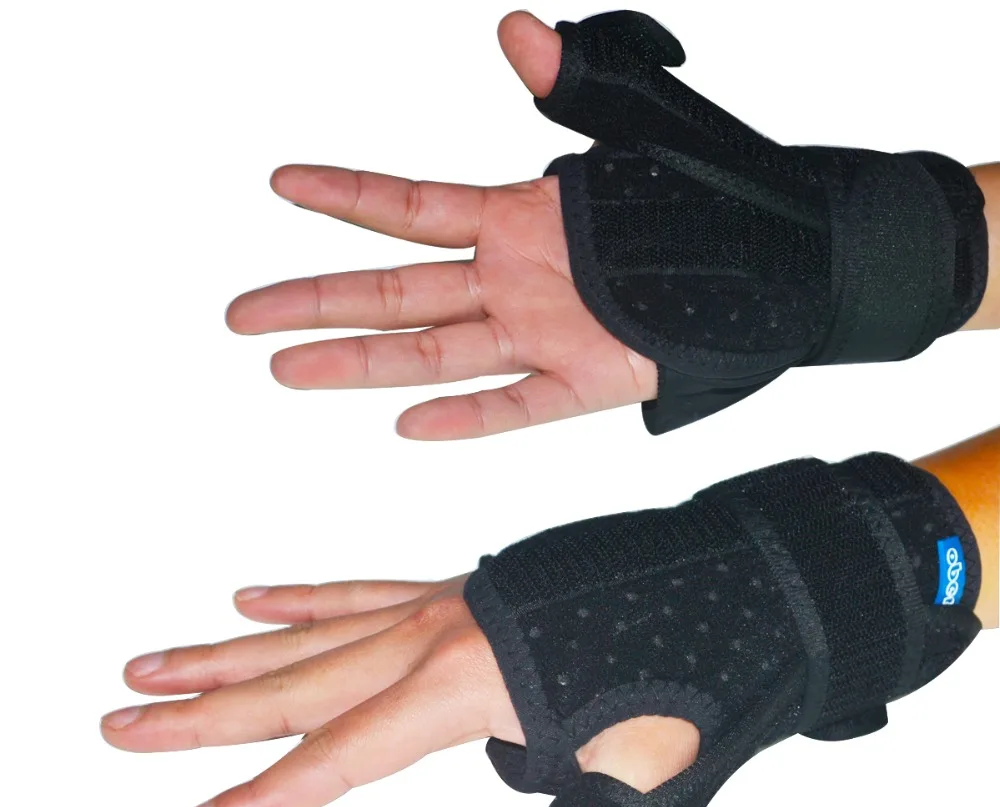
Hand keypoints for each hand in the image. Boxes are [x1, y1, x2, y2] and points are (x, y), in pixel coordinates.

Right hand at [100, 576, 698, 806]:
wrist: (727, 582)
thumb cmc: (695, 671)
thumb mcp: (648, 770)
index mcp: (470, 681)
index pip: (344, 751)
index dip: (267, 794)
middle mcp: (438, 634)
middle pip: (299, 683)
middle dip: (205, 711)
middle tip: (121, 720)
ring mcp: (443, 604)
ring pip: (313, 632)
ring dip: (229, 650)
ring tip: (157, 660)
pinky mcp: (458, 590)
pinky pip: (361, 591)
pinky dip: (304, 597)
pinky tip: (255, 596)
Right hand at [224, 12, 656, 438]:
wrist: (769, 266)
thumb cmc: (698, 202)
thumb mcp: (632, 127)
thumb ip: (567, 87)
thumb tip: (517, 32)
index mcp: (515, 220)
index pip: (410, 208)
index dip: (344, 193)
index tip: (282, 182)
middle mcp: (511, 282)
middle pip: (393, 291)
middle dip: (313, 299)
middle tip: (241, 314)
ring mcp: (541, 334)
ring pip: (432, 352)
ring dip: (360, 362)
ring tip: (287, 368)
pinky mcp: (585, 381)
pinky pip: (518, 405)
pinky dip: (468, 415)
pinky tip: (413, 423)